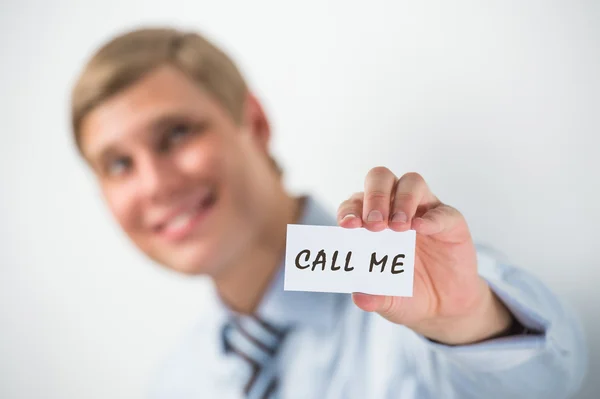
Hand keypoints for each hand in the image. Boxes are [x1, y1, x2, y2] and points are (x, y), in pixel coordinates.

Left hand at [337, 167, 512, 344]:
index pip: (354, 203)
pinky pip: (441, 210)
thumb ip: (373, 297)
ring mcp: (423, 210)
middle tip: (374, 224)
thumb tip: (358, 296)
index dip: (349, 210)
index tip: (348, 226)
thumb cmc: (406, 293)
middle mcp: (394, 208)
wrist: (443, 306)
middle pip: (381, 178)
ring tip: (399, 228)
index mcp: (370, 220)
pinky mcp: (450, 221)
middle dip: (375, 196)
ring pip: (411, 182)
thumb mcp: (388, 301)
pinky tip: (421, 229)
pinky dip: (431, 218)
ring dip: (402, 200)